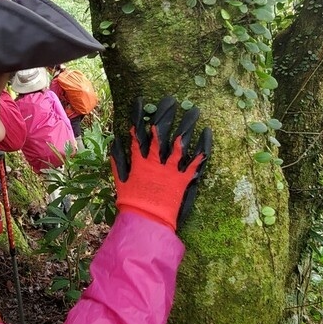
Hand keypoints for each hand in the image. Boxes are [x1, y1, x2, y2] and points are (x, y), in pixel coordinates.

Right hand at [111, 97, 211, 229]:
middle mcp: (155, 162)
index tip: (140, 101)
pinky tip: (207, 132)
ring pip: (180, 142)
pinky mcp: (184, 180)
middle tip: (171, 100)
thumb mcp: (121, 182)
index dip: (138, 116)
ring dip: (187, 125)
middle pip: (161, 133)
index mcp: (139, 161)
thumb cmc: (132, 204)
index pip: (138, 133)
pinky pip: (196, 161)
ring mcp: (171, 170)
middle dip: (166, 115)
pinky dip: (203, 147)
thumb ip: (118, 161)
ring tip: (194, 110)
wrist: (146, 223)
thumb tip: (115, 141)